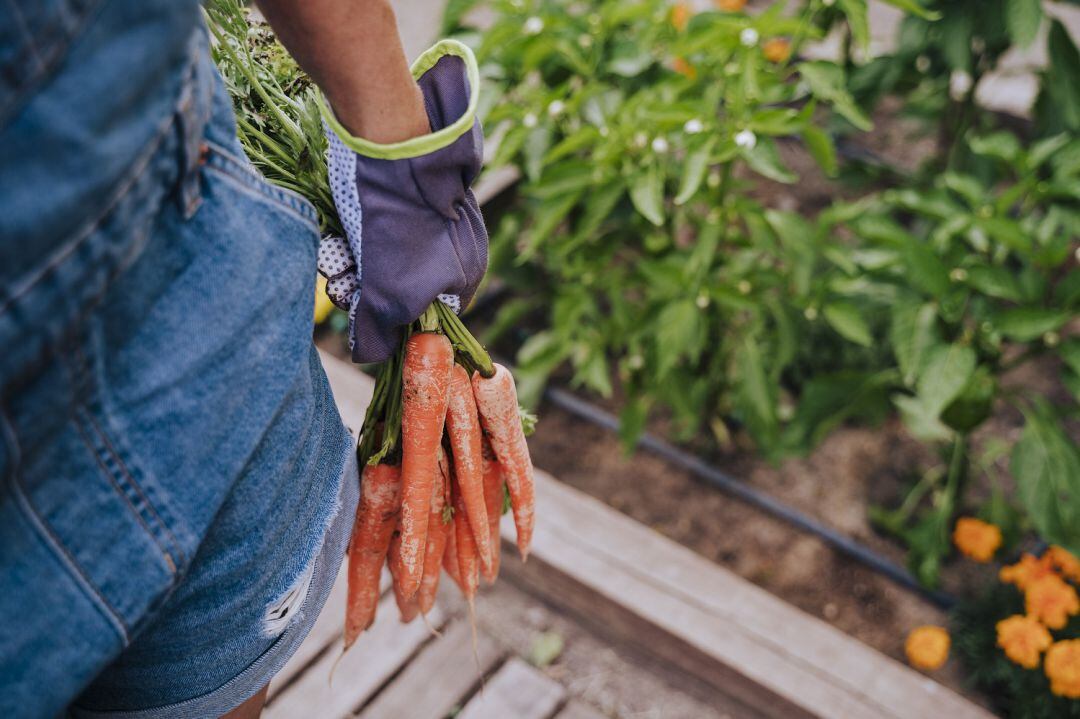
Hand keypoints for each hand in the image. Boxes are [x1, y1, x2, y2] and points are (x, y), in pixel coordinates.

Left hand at [317, 41, 487, 362]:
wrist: (387, 137)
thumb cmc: (398, 222)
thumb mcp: (392, 293)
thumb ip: (383, 333)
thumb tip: (370, 356)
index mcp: (463, 273)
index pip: (427, 319)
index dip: (393, 323)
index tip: (365, 315)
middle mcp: (448, 249)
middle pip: (397, 291)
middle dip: (364, 292)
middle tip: (342, 283)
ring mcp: (421, 220)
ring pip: (377, 262)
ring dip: (349, 267)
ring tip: (335, 255)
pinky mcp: (394, 198)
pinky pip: (368, 233)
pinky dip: (347, 239)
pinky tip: (333, 234)